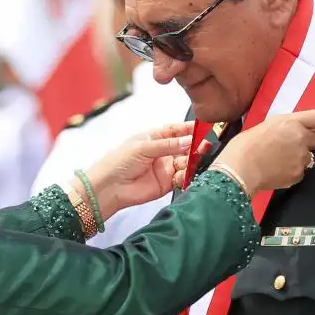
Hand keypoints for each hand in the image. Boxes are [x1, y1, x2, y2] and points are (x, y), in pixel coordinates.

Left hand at [78, 122, 195, 218]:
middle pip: (183, 147)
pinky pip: (182, 178)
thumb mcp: (143, 147)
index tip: (202, 127)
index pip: (174, 130)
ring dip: (192, 161)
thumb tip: (189, 140)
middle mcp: (161, 152)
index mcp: (153, 138)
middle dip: (194, 146)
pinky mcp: (167, 183)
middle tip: (204, 146)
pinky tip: (187, 174)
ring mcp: (165, 168)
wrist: (110, 187)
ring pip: (185, 162)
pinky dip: (187, 176)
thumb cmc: (120, 161)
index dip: (188, 129)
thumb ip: (167, 145)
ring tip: (196, 160)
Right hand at [214, 109, 314, 193]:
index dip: (314, 123)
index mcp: (292, 122)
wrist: (240, 169)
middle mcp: (301, 138)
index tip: (309, 127)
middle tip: (292, 144)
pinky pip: (301, 171)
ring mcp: (301, 158)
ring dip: (299, 157)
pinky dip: (292, 171)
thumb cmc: (244, 145)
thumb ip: (284, 125)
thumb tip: (291, 129)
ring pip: (308, 156)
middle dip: (307, 141)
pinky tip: (277, 170)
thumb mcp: (265, 125)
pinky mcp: (298, 174)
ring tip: (280, 160)